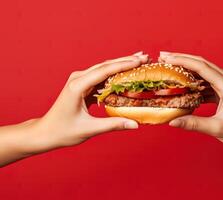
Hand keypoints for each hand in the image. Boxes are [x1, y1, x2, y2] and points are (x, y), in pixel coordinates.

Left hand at [20, 52, 148, 153]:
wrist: (46, 132)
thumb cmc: (63, 131)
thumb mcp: (89, 129)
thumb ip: (113, 125)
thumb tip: (135, 124)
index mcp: (77, 87)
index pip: (104, 71)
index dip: (124, 65)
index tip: (140, 61)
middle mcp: (78, 79)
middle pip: (106, 65)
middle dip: (126, 60)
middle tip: (145, 57)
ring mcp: (79, 81)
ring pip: (104, 69)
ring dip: (121, 65)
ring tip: (139, 61)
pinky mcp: (82, 85)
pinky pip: (101, 77)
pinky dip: (115, 74)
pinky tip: (126, 73)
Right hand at [159, 51, 222, 150]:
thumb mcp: (217, 129)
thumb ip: (193, 124)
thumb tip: (172, 122)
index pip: (201, 67)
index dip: (182, 61)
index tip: (166, 58)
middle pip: (201, 63)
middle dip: (181, 59)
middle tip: (162, 57)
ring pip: (203, 70)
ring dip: (186, 67)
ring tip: (168, 67)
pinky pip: (206, 80)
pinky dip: (193, 79)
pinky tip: (182, 82)